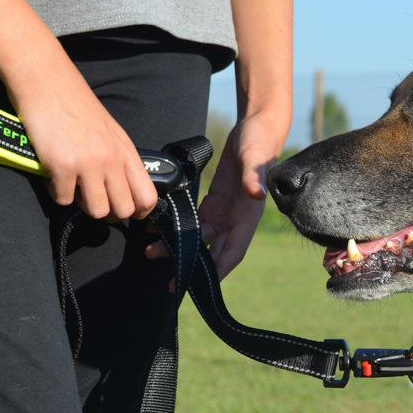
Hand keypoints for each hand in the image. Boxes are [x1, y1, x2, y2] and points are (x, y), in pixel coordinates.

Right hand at [0, 0, 157, 221]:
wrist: (45, 78)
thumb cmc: (76, 104)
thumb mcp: (110, 131)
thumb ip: (119, 159)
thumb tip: (122, 190)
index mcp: (126, 151)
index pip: (148, 197)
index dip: (140, 212)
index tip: (128, 212)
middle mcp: (112, 159)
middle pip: (123, 210)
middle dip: (109, 212)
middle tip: (94, 199)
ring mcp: (87, 163)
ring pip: (96, 211)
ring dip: (83, 205)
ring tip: (74, 188)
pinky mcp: (61, 165)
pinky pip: (64, 200)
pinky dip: (57, 193)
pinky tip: (54, 176)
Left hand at [145, 113, 285, 281]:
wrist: (256, 129)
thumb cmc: (260, 143)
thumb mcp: (256, 158)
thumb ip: (254, 177)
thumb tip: (255, 194)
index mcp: (248, 216)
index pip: (234, 251)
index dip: (219, 269)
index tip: (201, 283)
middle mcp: (236, 220)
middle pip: (212, 250)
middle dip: (193, 266)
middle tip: (172, 281)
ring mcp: (223, 212)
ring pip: (198, 238)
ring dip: (177, 247)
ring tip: (152, 251)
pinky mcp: (213, 202)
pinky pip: (193, 220)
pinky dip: (176, 226)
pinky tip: (157, 227)